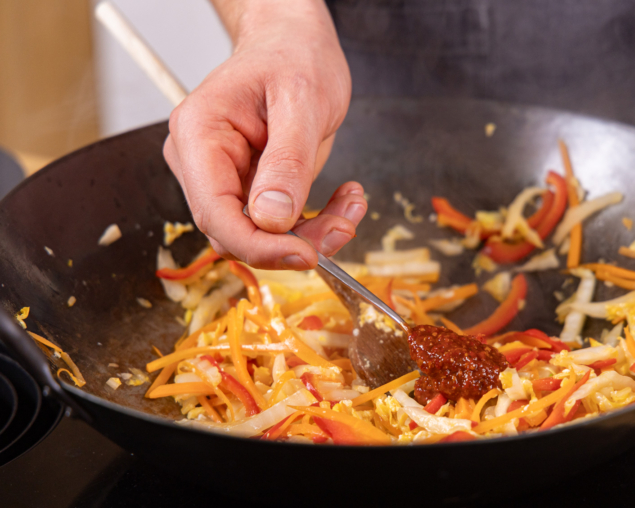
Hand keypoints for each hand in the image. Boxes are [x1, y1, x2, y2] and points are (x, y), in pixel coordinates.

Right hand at [163, 0, 363, 268]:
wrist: (295, 43)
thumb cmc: (293, 55)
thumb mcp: (301, 100)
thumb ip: (287, 161)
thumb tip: (270, 218)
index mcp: (199, 135)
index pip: (216, 213)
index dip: (259, 245)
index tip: (306, 254)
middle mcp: (201, 162)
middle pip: (238, 232)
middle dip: (294, 241)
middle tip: (345, 225)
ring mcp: (223, 177)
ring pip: (261, 235)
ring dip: (311, 232)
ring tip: (351, 205)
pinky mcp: (248, 187)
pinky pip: (277, 224)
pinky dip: (315, 221)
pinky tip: (343, 200)